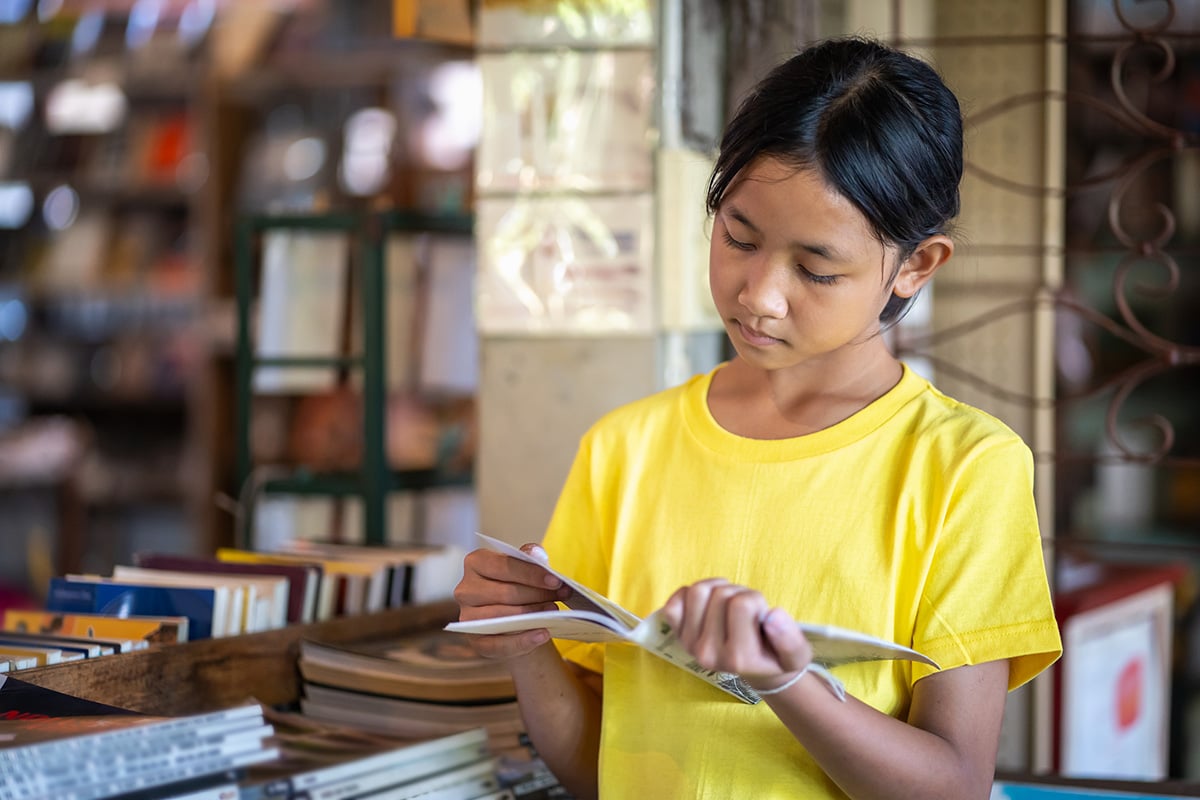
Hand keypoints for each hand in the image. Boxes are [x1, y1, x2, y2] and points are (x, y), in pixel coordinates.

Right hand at [453, 543, 573, 659]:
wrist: (513, 616)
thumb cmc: (518, 584)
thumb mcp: (524, 566)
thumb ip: (530, 557)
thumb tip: (536, 555)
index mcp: (476, 563)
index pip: (504, 566)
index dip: (531, 574)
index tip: (556, 581)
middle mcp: (465, 589)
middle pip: (505, 592)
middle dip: (537, 594)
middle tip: (562, 596)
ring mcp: (467, 617)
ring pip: (501, 617)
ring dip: (531, 616)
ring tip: (554, 612)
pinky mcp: (475, 641)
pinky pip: (499, 644)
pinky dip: (523, 641)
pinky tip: (542, 634)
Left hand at [659, 578, 812, 692]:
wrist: (756, 669)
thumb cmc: (777, 657)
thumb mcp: (797, 654)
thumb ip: (790, 638)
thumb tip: (773, 615)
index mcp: (738, 658)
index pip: (742, 604)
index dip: (756, 600)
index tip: (762, 614)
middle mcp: (708, 653)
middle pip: (719, 594)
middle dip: (738, 593)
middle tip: (747, 609)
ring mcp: (690, 644)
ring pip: (697, 591)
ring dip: (717, 588)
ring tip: (730, 602)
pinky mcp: (678, 635)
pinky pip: (674, 602)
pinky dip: (689, 594)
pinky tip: (708, 603)